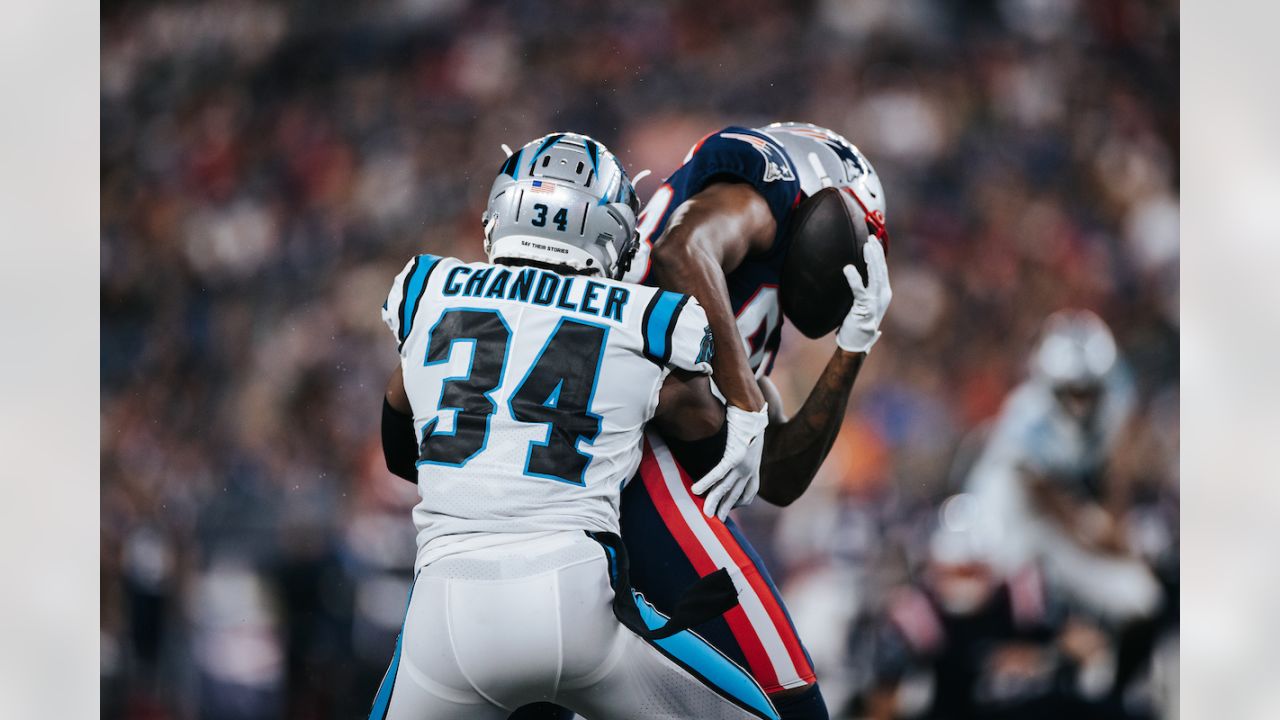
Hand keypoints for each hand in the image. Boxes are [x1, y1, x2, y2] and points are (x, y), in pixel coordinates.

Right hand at [690, 404, 768, 520]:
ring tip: (704, 512)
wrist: (751, 408)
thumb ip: (742, 454)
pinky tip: (696, 490)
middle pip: (735, 495)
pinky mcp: (734, 456)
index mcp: (754, 468)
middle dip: (724, 509)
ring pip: (725, 487)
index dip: (739, 503)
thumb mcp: (749, 443)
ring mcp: (743, 464)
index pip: (749, 494)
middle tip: (715, 520)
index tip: (730, 507)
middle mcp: (750, 470)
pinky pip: (718, 473)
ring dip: (714, 501)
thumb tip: (732, 457)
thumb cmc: (748, 422)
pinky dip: (706, 482)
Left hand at [836, 238, 891, 353]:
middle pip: (881, 269)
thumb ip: (862, 288)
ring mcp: (875, 302)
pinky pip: (859, 291)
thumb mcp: (862, 302)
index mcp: (883, 293)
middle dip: (876, 252)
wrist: (856, 343)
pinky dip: (854, 279)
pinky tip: (848, 268)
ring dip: (871, 260)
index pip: (882, 269)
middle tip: (870, 237)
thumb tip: (851, 271)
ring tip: (866, 246)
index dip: (878, 254)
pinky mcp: (865, 309)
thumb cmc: (856, 321)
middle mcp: (883, 296)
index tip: (873, 240)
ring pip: (875, 277)